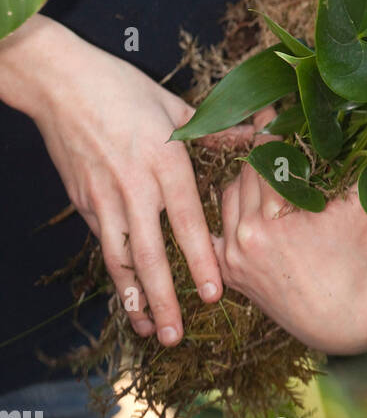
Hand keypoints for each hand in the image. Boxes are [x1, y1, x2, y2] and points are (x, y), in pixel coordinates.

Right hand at [0, 13, 258, 346]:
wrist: (61, 83)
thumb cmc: (120, 86)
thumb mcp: (172, 103)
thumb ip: (212, 130)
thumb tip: (253, 137)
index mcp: (164, 159)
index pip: (188, 221)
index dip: (200, 261)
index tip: (212, 294)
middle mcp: (134, 185)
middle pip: (151, 254)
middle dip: (165, 299)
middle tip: (176, 335)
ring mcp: (104, 196)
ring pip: (120, 258)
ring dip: (134, 298)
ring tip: (148, 328)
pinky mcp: (82, 200)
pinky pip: (103, 242)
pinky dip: (115, 272)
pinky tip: (126, 292)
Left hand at [213, 110, 366, 355]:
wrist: (342, 319)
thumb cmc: (356, 261)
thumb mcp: (359, 208)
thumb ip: (355, 163)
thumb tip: (364, 123)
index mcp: (275, 215)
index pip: (266, 153)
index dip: (270, 126)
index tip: (271, 105)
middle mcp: (247, 233)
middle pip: (246, 171)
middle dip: (261, 151)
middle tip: (271, 131)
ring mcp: (234, 254)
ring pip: (229, 195)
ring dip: (245, 180)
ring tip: (265, 167)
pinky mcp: (229, 271)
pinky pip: (217, 228)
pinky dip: (228, 213)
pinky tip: (242, 201)